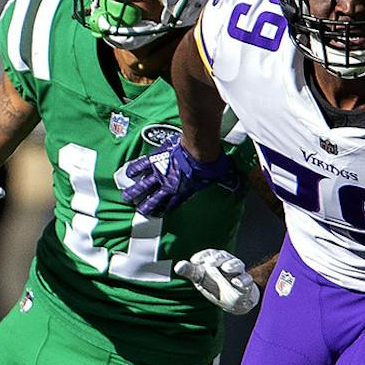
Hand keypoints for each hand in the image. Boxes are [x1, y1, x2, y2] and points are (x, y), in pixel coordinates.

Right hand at [119, 142, 235, 216]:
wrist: (200, 152)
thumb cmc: (209, 165)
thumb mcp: (219, 175)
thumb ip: (226, 181)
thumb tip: (237, 184)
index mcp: (182, 191)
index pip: (171, 203)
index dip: (164, 209)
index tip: (158, 213)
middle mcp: (168, 185)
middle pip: (153, 199)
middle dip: (145, 206)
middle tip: (139, 210)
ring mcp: (160, 174)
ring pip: (143, 186)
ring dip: (135, 192)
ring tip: (127, 197)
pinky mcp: (155, 161)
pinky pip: (141, 166)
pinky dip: (134, 170)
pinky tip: (128, 173)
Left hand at [174, 248, 259, 314]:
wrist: (231, 300)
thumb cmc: (213, 284)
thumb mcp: (200, 278)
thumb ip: (190, 271)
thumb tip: (178, 266)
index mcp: (215, 259)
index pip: (208, 254)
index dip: (202, 256)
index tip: (194, 261)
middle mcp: (227, 263)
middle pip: (223, 257)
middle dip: (217, 258)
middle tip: (210, 262)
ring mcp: (237, 273)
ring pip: (237, 265)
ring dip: (232, 265)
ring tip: (226, 268)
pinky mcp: (246, 284)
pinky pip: (246, 280)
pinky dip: (243, 280)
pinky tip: (237, 282)